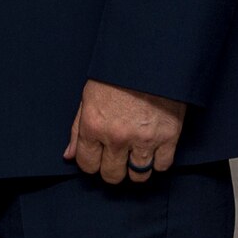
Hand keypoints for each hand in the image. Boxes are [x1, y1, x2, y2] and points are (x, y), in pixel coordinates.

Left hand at [63, 79, 183, 183]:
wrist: (148, 61)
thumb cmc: (115, 77)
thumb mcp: (87, 98)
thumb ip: (77, 130)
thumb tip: (69, 155)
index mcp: (93, 125)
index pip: (87, 164)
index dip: (90, 164)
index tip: (96, 158)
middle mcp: (117, 137)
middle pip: (112, 175)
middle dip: (111, 169)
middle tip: (115, 159)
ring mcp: (144, 140)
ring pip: (138, 175)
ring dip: (135, 169)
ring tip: (134, 156)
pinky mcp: (168, 138)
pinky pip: (162, 166)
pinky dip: (157, 162)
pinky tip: (152, 151)